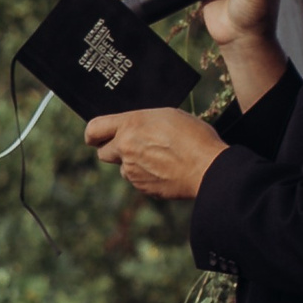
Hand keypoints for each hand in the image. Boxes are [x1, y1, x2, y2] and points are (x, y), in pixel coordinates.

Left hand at [84, 107, 227, 199]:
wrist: (209, 167)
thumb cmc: (194, 137)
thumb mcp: (168, 116)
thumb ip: (141, 122)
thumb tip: (130, 128)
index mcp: (130, 125)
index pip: (94, 129)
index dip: (93, 134)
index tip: (94, 137)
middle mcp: (125, 147)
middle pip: (103, 153)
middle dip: (115, 150)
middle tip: (132, 147)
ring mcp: (132, 169)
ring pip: (123, 168)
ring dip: (133, 164)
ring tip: (159, 158)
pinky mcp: (141, 186)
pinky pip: (137, 180)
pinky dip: (146, 176)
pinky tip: (166, 170)